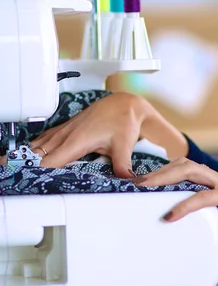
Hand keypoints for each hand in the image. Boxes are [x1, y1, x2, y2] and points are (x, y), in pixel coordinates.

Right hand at [31, 93, 188, 177]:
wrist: (123, 104)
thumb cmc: (122, 121)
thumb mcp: (123, 146)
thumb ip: (122, 165)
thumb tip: (128, 181)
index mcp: (76, 141)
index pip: (49, 161)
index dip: (40, 172)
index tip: (35, 181)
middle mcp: (65, 135)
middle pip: (37, 153)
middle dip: (28, 166)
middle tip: (21, 178)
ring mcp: (63, 130)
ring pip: (37, 145)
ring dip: (29, 157)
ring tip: (19, 169)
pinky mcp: (64, 129)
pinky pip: (43, 139)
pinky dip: (35, 148)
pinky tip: (31, 156)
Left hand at [134, 158, 217, 254]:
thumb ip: (215, 222)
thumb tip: (194, 234)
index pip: (188, 173)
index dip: (164, 175)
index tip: (143, 185)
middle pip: (183, 166)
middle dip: (157, 172)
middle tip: (134, 182)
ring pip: (192, 172)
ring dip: (165, 179)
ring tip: (144, 188)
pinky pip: (207, 197)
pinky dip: (187, 204)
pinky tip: (172, 214)